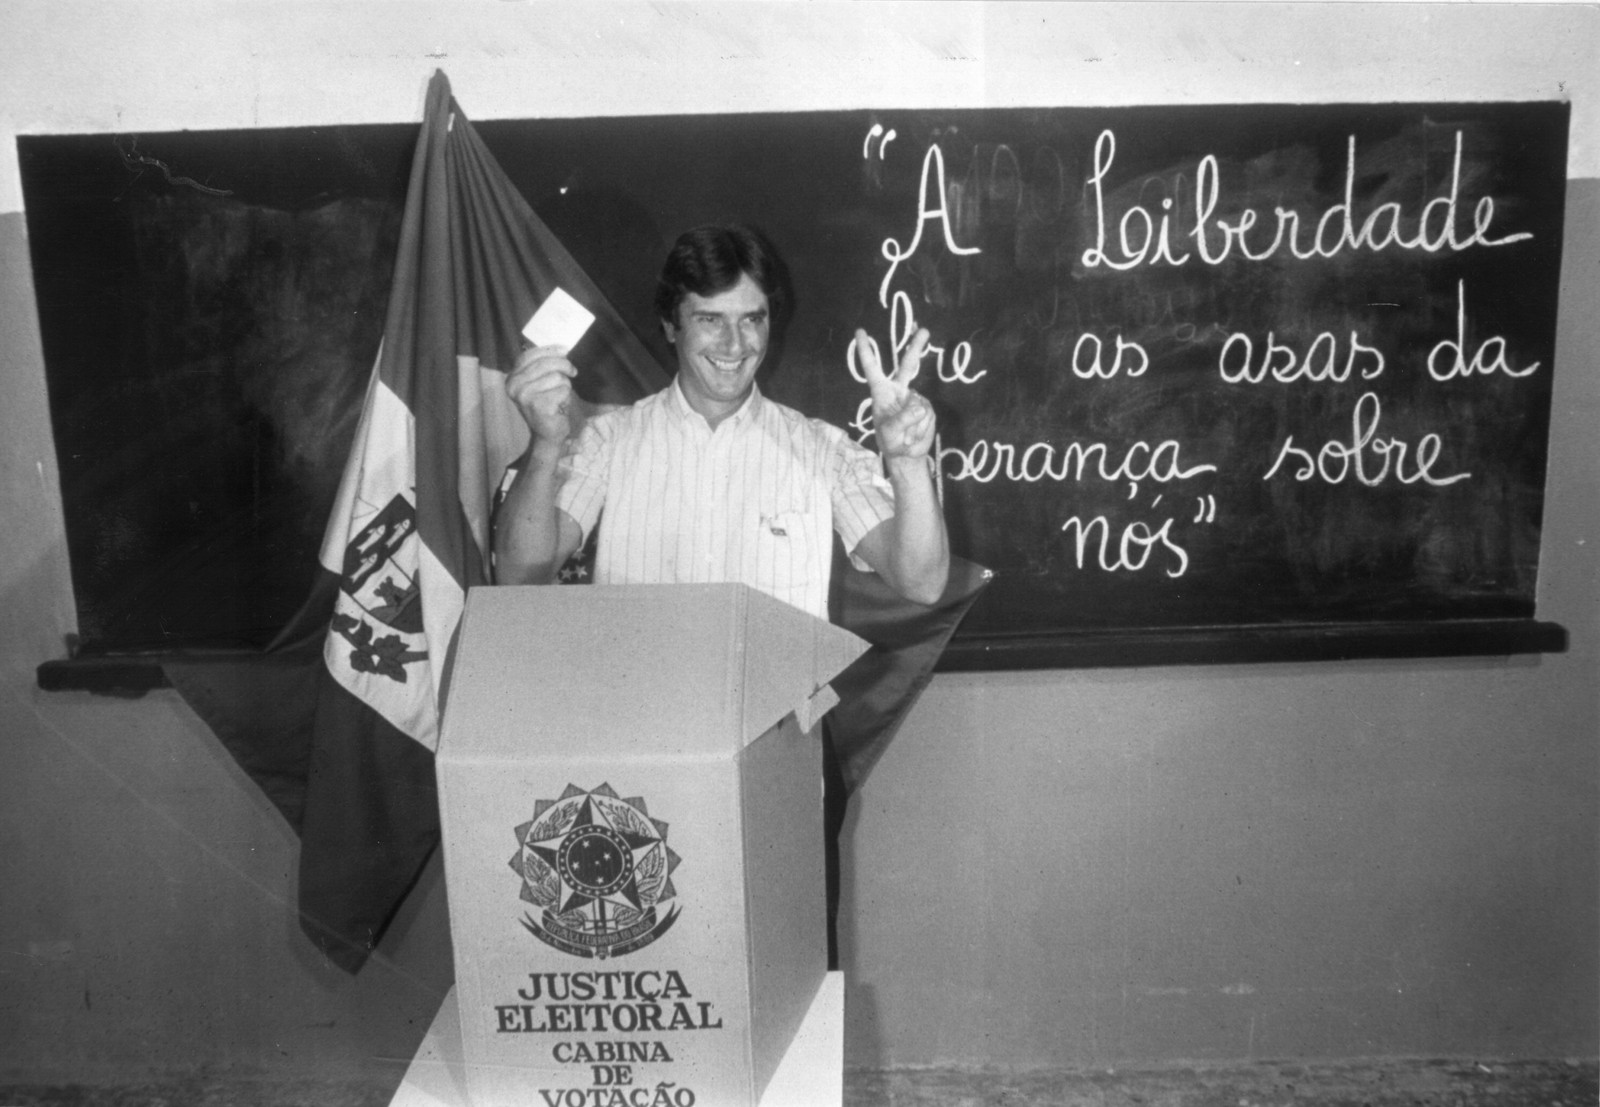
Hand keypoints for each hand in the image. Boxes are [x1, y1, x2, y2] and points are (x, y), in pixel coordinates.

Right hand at [506, 344, 576, 447]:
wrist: (548, 434)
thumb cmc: (547, 405)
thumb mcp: (540, 383)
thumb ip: (543, 365)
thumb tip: (561, 349)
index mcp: (512, 378)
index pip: (530, 355)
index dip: (550, 350)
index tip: (565, 349)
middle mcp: (514, 386)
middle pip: (546, 363)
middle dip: (564, 365)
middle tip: (573, 372)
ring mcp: (525, 396)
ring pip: (557, 376)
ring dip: (564, 385)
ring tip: (559, 396)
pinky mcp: (540, 406)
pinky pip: (563, 390)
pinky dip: (566, 397)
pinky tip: (560, 406)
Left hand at [855, 327, 935, 459]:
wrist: (908, 455)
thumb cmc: (891, 442)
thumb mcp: (890, 433)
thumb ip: (902, 419)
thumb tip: (920, 406)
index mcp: (881, 392)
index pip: (872, 368)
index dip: (866, 350)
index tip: (860, 331)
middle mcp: (898, 390)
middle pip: (908, 365)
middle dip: (916, 347)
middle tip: (924, 331)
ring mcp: (914, 398)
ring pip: (919, 402)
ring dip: (914, 424)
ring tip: (907, 436)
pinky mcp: (927, 407)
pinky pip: (928, 413)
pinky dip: (923, 427)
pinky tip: (916, 434)